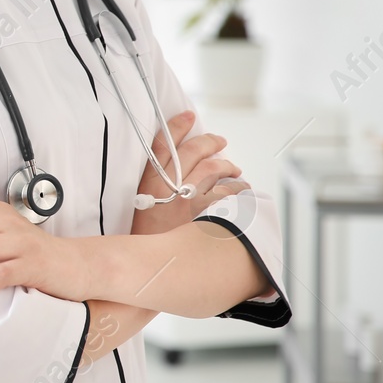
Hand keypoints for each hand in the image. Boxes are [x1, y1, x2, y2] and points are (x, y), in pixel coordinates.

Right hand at [132, 110, 248, 235]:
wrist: (150, 266)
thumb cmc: (145, 237)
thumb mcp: (140, 208)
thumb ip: (155, 187)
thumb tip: (178, 172)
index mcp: (148, 181)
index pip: (163, 143)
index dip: (177, 126)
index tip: (189, 116)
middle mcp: (168, 186)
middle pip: (193, 150)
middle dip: (210, 141)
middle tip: (220, 141)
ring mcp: (189, 199)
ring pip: (215, 168)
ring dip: (228, 165)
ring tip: (235, 170)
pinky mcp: (206, 213)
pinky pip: (230, 192)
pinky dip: (238, 189)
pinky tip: (242, 192)